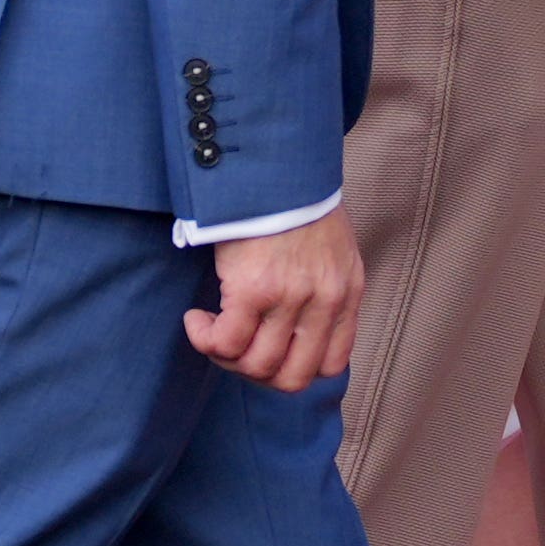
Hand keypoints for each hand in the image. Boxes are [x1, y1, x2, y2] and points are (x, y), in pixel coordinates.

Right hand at [187, 210, 364, 389]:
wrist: (276, 166)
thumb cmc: (296, 202)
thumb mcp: (332, 250)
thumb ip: (324, 290)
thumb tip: (297, 328)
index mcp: (347, 294)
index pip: (330, 365)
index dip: (293, 368)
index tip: (267, 350)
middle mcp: (324, 302)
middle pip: (292, 379)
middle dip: (256, 374)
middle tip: (235, 349)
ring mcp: (289, 299)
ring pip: (256, 366)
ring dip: (226, 357)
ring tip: (212, 329)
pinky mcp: (252, 290)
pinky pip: (225, 343)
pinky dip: (205, 339)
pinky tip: (197, 319)